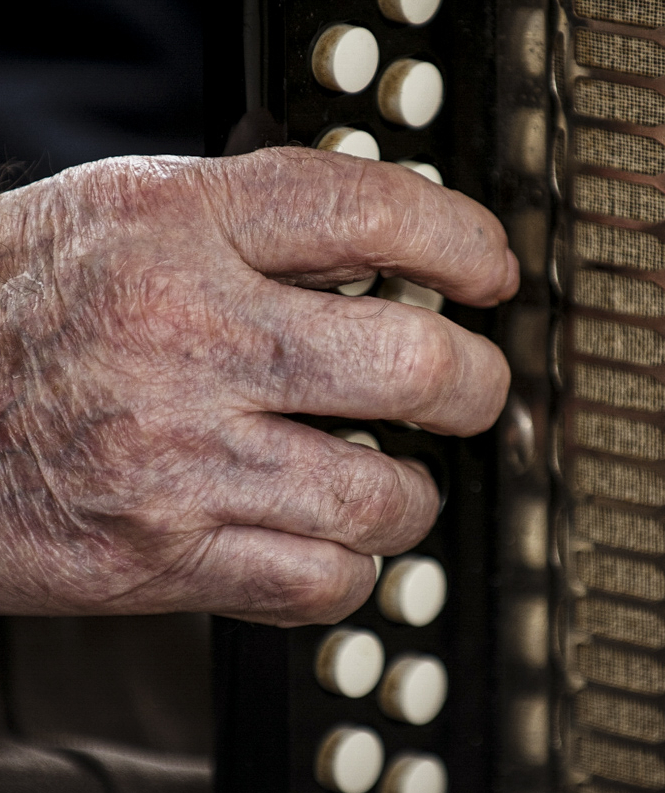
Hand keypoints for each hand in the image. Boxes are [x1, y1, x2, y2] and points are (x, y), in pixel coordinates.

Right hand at [0, 148, 517, 624]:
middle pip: (411, 364)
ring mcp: (175, 457)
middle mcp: (184, 336)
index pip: (368, 209)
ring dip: (413, 492)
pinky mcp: (160, 558)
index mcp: (177, 226)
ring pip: (382, 495)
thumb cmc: (17, 303)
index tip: (489, 270)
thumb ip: (255, 221)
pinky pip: (321, 583)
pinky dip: (351, 567)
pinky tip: (330, 537)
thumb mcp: (125, 211)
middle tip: (471, 387)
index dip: (461, 237)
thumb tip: (385, 249)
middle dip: (474, 383)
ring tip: (394, 476)